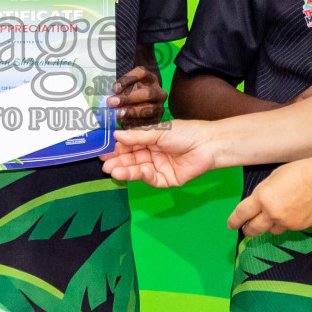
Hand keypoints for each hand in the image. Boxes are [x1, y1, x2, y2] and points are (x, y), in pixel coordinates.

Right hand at [101, 119, 219, 187]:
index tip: (103, 150)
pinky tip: (136, 171)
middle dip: (118, 161)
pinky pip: (152, 179)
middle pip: (132, 159)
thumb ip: (137, 136)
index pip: (129, 145)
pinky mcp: (167, 180)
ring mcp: (159, 167)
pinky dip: (143, 175)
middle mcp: (153, 154)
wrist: (208, 144)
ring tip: (112, 170)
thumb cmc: (185, 132)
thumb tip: (116, 136)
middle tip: (104, 163)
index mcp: (150, 140)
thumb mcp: (159, 132)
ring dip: (126, 170)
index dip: (117, 148)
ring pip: (139, 170)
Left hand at [107, 66, 166, 128]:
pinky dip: (135, 123)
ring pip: (149, 110)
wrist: (145, 103)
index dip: (128, 79)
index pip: (142, 73)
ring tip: (117, 114)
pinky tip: (123, 122)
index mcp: (151, 78)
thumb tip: (110, 96)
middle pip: (147, 93)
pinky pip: (148, 122)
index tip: (114, 88)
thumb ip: (120, 88)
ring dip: (131, 112)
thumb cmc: (133, 91)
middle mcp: (159, 91)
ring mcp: (160, 106)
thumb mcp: (128, 85)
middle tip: (112, 102)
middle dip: (128, 98)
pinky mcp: (158, 118)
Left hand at [226, 157, 311, 236]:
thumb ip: (262, 193)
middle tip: (245, 228)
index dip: (234, 221)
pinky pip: (286, 229)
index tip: (230, 225)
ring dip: (267, 226)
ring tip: (270, 217)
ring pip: (270, 231)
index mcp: (262, 198)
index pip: (242, 214)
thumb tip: (256, 204)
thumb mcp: (273, 177)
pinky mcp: (300, 227)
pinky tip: (289, 213)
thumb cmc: (299, 172)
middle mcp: (272, 213)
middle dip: (247, 229)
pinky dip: (284, 224)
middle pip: (253, 229)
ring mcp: (287, 222)